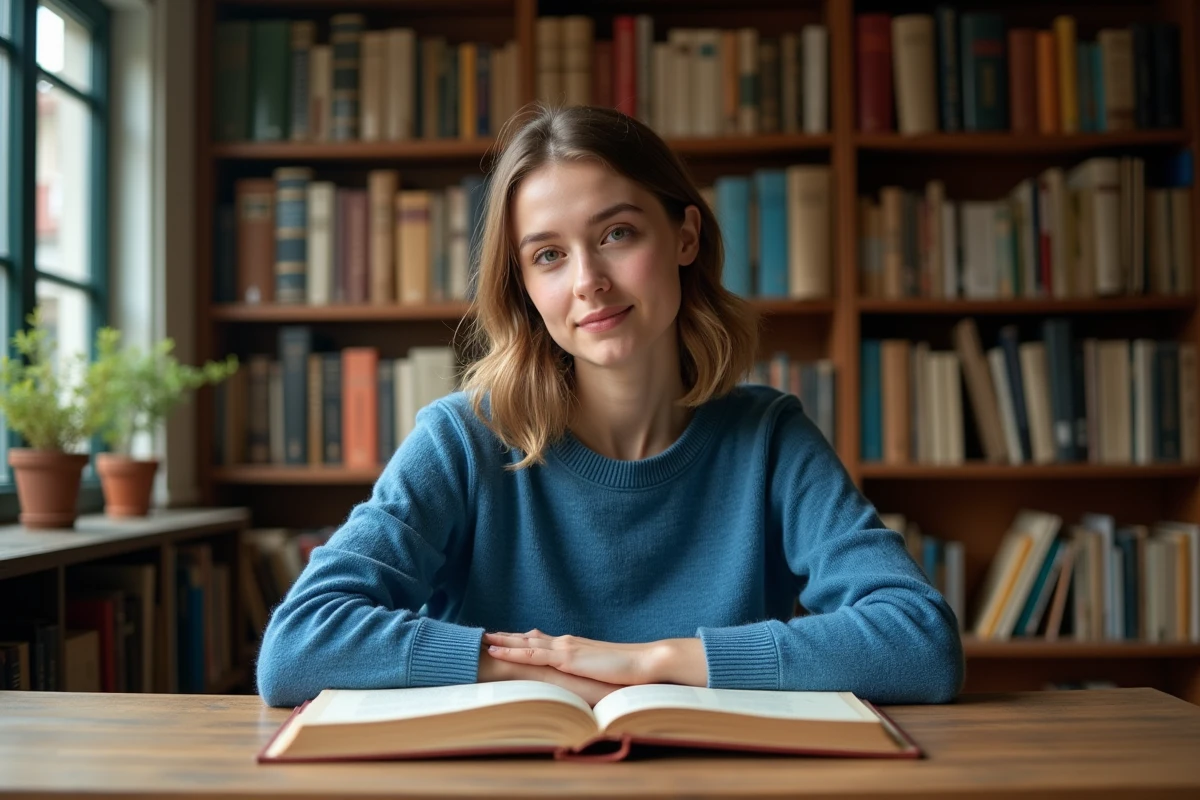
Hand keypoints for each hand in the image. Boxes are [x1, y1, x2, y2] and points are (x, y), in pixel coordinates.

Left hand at [483, 629, 682, 686]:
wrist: (644, 662)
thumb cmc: (629, 671)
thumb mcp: (602, 672)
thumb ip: (588, 672)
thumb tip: (581, 678)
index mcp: (575, 647)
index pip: (543, 641)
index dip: (523, 639)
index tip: (506, 638)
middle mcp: (566, 643)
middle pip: (529, 638)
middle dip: (507, 637)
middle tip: (485, 635)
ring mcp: (565, 648)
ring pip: (525, 643)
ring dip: (502, 641)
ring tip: (482, 639)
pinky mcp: (567, 657)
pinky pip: (532, 653)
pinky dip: (511, 650)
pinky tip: (496, 650)